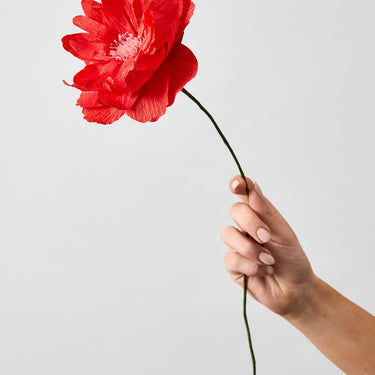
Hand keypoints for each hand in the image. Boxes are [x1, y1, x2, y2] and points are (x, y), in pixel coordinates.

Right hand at [222, 176, 317, 317]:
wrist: (295, 289)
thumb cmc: (292, 258)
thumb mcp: (283, 232)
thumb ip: (265, 210)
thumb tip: (252, 187)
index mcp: (259, 215)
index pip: (245, 194)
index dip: (239, 185)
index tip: (236, 184)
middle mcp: (246, 227)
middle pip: (235, 211)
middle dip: (251, 223)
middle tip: (266, 237)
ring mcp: (237, 245)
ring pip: (228, 234)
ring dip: (250, 248)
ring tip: (269, 260)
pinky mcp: (232, 264)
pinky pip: (232, 258)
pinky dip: (251, 265)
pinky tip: (263, 270)